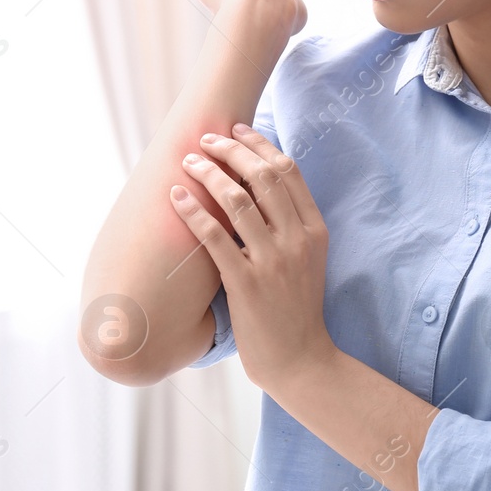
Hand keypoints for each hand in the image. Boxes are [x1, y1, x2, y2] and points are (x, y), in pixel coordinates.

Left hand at [169, 123, 333, 391]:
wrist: (300, 359)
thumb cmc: (296, 308)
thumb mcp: (307, 260)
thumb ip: (289, 225)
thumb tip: (257, 187)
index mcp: (314, 230)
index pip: (288, 171)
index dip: (259, 145)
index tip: (236, 131)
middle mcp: (297, 240)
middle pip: (262, 176)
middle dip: (230, 149)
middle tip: (205, 139)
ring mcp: (272, 261)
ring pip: (237, 200)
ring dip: (208, 173)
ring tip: (187, 162)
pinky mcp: (246, 283)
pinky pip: (215, 236)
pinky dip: (192, 211)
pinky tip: (176, 197)